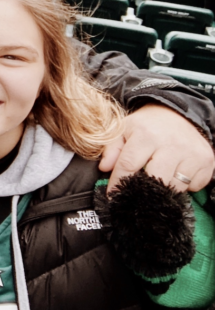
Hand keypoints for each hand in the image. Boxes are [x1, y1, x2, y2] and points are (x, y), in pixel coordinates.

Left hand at [100, 104, 214, 192]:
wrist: (177, 113)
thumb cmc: (146, 126)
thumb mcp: (124, 130)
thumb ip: (111, 148)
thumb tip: (104, 168)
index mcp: (146, 134)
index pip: (129, 165)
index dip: (119, 182)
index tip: (113, 195)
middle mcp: (171, 143)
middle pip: (155, 180)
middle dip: (143, 190)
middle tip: (136, 193)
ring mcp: (192, 153)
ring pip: (175, 186)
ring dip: (164, 189)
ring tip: (156, 179)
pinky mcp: (206, 161)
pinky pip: (194, 186)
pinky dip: (184, 186)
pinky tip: (175, 174)